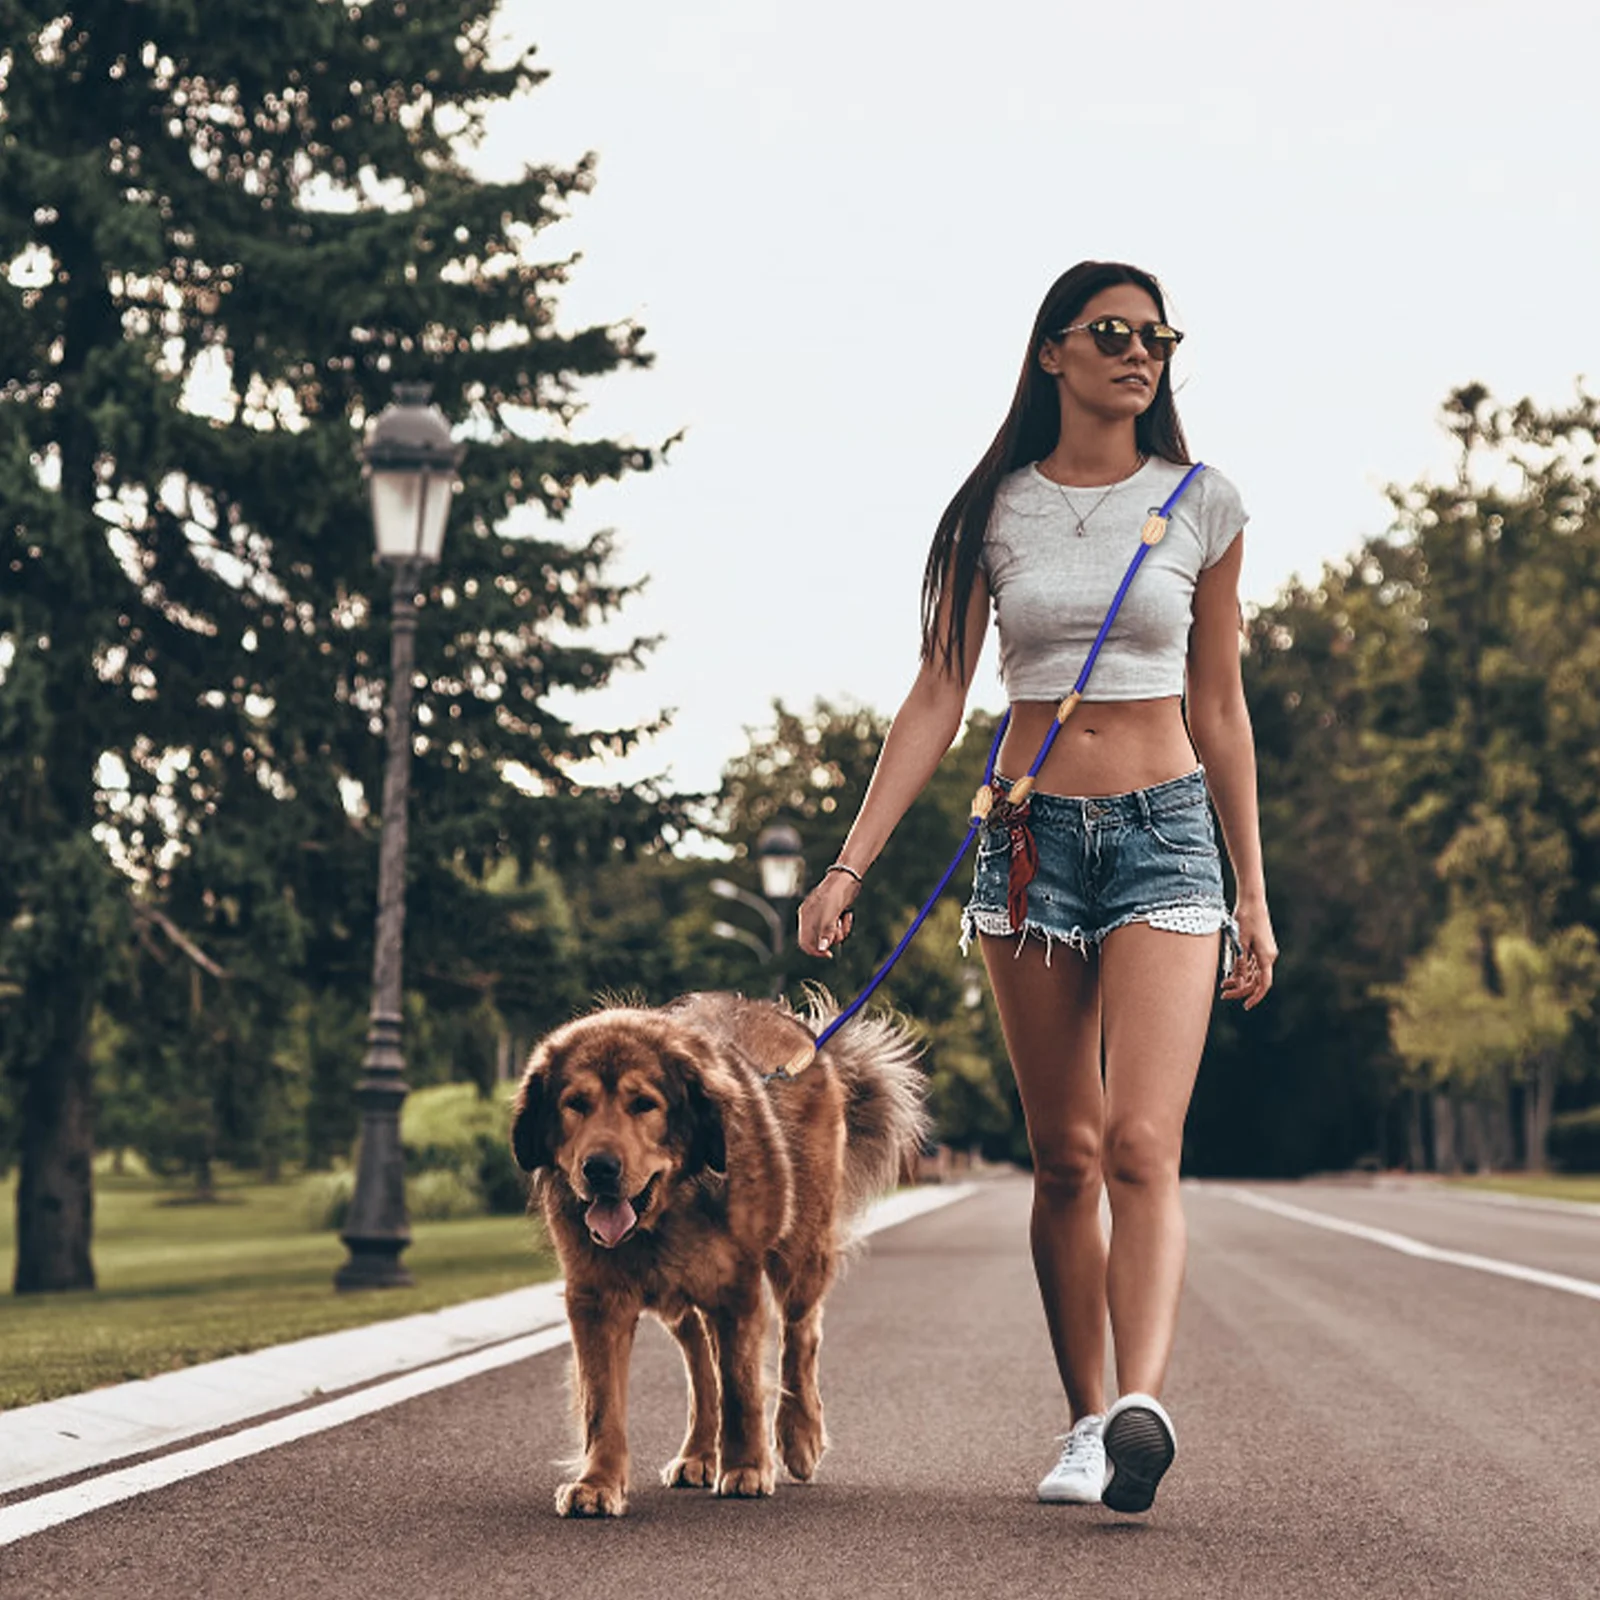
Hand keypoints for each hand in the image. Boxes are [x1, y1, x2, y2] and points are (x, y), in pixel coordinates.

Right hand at [797, 870, 858, 958]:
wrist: (847, 877)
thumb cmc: (836, 891)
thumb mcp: (831, 912)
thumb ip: (826, 931)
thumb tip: (822, 948)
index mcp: (805, 916)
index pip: (804, 941)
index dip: (815, 951)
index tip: (828, 954)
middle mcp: (812, 917)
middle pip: (819, 940)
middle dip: (832, 938)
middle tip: (840, 930)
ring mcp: (822, 916)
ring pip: (830, 935)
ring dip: (840, 932)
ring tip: (844, 920)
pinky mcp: (832, 915)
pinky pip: (836, 928)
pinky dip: (844, 925)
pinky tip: (847, 915)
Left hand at [1222, 895, 1276, 1009]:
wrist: (1251, 900)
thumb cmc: (1245, 918)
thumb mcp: (1239, 942)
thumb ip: (1240, 963)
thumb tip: (1239, 982)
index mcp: (1266, 957)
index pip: (1263, 984)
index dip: (1255, 996)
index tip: (1245, 1005)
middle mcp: (1268, 956)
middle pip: (1256, 980)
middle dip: (1241, 989)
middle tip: (1224, 995)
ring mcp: (1265, 951)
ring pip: (1253, 973)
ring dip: (1240, 980)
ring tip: (1223, 985)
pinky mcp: (1260, 947)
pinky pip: (1252, 964)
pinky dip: (1241, 970)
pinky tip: (1229, 974)